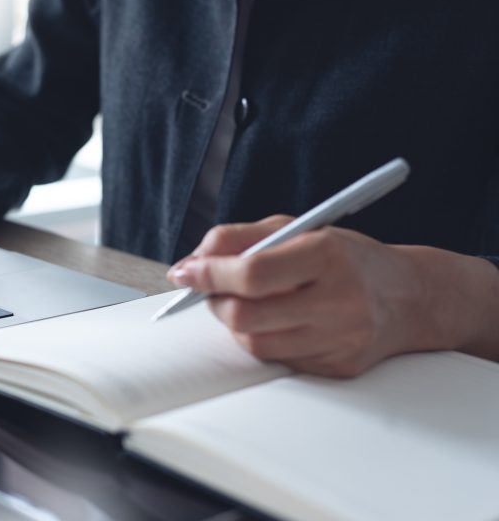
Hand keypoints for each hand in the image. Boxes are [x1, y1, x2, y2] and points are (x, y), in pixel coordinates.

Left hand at [167, 215, 498, 377]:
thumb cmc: (344, 257)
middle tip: (210, 290)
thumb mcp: (298, 229)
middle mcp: (338, 300)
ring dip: (235, 325)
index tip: (184, 273)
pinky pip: (279, 361)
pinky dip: (264, 340)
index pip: (252, 272)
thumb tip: (190, 262)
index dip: (209, 275)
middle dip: (214, 302)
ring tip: (244, 304)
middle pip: (246, 316)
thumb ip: (240, 238)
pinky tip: (276, 323)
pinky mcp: (339, 367)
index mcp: (327, 255)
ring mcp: (341, 339)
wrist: (412, 296)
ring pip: (256, 344)